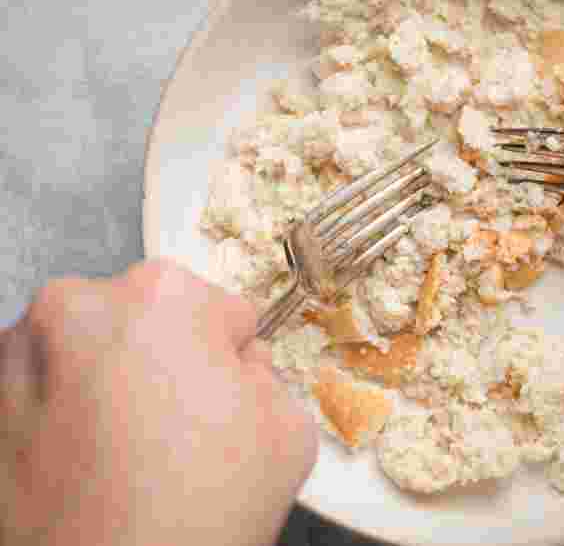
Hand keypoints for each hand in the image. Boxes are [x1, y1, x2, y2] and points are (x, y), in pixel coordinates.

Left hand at [0, 260, 317, 545]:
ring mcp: (20, 354)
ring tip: (134, 453)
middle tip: (183, 430)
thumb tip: (242, 370)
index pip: (224, 312)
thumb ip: (268, 375)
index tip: (225, 400)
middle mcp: (79, 305)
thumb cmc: (196, 514)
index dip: (233, 360)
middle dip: (171, 362)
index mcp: (162, 296)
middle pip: (153, 321)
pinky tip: (93, 463)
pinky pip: (49, 388)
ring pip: (96, 351)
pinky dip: (70, 411)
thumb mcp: (288, 431)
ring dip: (116, 382)